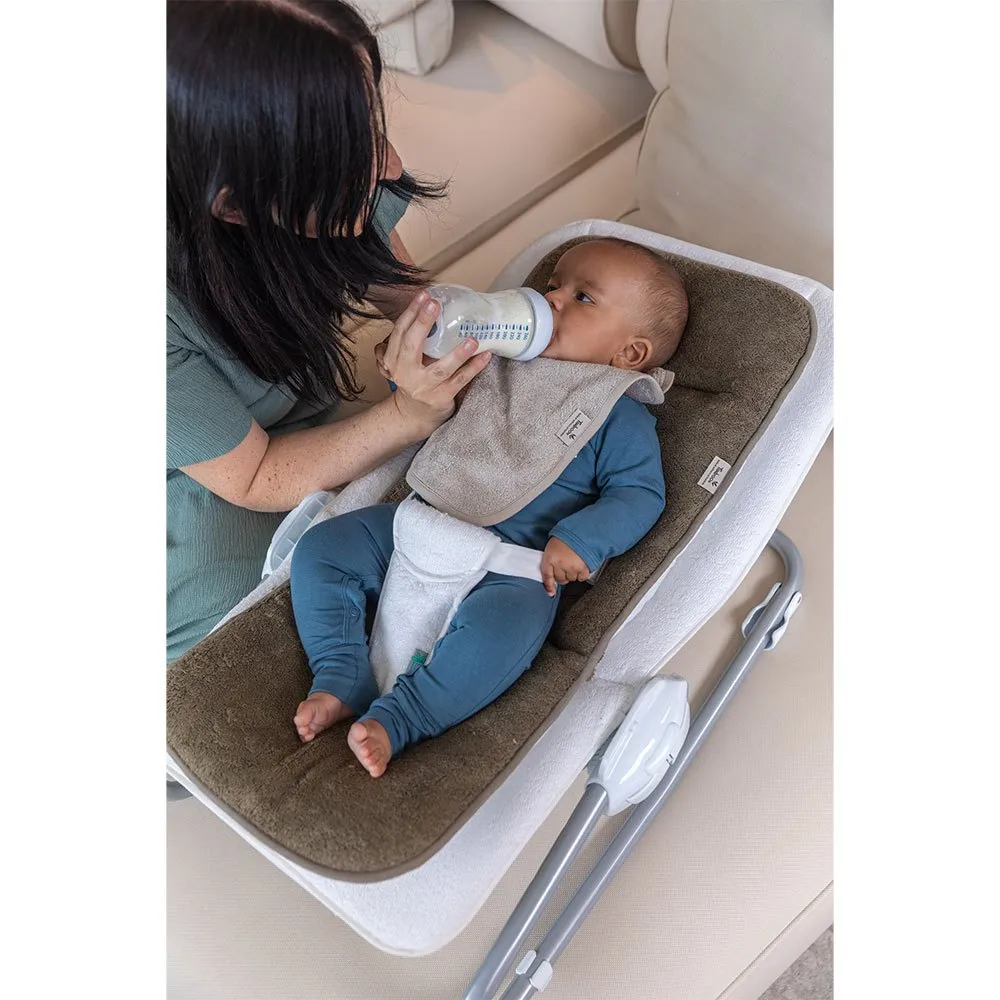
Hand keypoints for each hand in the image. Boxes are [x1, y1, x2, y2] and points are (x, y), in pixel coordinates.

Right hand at [380, 290, 491, 435]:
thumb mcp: (404, 360)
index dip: (411, 312)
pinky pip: (459, 381)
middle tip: (435, 304)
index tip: (424, 295)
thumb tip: (430, 305)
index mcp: (393, 359)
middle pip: (411, 345)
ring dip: (457, 354)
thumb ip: (412, 339)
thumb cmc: (413, 379)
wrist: (412, 414)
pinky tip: (485, 356)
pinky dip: (473, 368)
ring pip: (440, 368)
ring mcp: (424, 387)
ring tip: (472, 339)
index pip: (400, 332)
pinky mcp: (440, 398)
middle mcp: (405, 373)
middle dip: (423, 323)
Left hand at [540, 537, 589, 596]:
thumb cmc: (566, 537)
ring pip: (571, 579)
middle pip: (560, 579)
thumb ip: (550, 560)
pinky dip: (582, 574)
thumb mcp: (552, 546)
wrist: (582, 531)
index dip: (549, 585)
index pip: (547, 576)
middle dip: (562, 575)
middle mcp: (560, 565)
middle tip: (565, 567)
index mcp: (550, 558)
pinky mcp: (583, 568)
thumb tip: (551, 575)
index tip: (551, 592)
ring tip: (574, 562)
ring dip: (572, 574)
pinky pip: (581, 578)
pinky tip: (581, 565)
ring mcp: (572, 567)